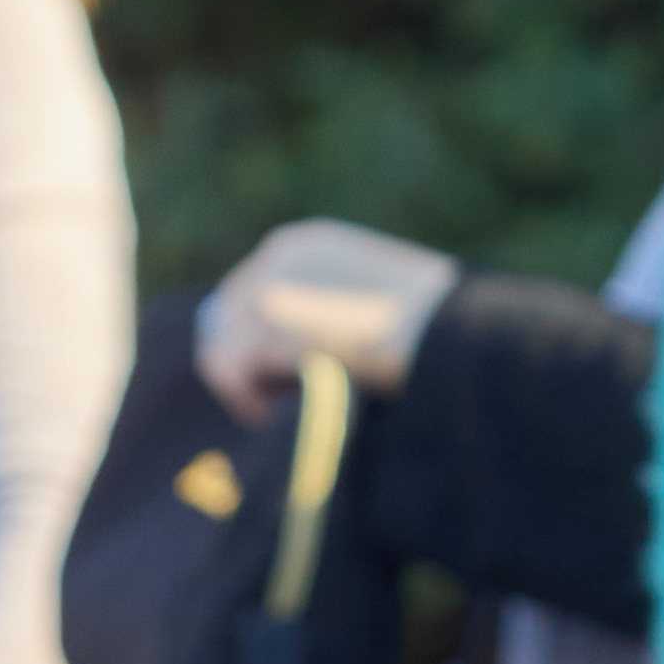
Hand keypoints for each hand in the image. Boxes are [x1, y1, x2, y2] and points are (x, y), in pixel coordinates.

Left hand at [193, 219, 461, 419]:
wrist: (438, 331)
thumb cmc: (432, 327)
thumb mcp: (383, 303)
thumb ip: (341, 312)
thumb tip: (328, 350)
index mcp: (308, 245)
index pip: (259, 285)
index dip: (266, 329)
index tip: (283, 366)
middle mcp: (275, 258)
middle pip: (230, 312)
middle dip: (249, 355)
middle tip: (273, 395)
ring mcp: (262, 290)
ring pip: (225, 343)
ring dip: (247, 378)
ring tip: (271, 410)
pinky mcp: (258, 329)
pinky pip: (226, 369)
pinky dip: (244, 397)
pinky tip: (265, 417)